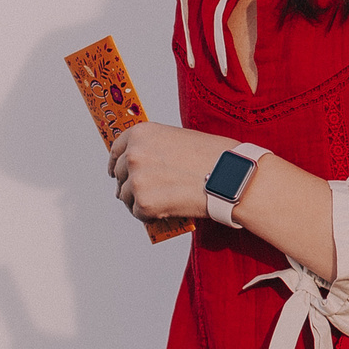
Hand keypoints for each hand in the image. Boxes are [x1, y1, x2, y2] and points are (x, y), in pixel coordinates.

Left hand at [111, 122, 239, 221]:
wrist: (233, 177)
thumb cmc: (216, 157)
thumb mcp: (181, 138)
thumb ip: (158, 148)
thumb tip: (148, 165)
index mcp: (142, 133)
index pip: (116, 149)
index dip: (117, 162)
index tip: (118, 171)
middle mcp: (134, 153)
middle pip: (120, 174)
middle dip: (131, 184)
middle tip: (148, 192)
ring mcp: (137, 179)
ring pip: (127, 196)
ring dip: (140, 201)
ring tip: (163, 203)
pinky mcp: (144, 203)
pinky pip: (139, 214)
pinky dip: (151, 216)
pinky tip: (168, 211)